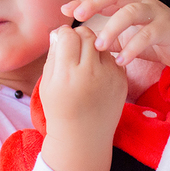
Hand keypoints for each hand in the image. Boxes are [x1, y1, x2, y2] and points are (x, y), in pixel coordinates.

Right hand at [37, 25, 126, 170]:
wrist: (83, 139)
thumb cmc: (60, 110)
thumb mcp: (47, 84)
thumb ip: (53, 55)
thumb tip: (60, 31)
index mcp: (67, 75)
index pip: (69, 35)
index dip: (63, 34)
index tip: (61, 41)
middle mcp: (90, 74)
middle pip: (87, 34)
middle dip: (79, 36)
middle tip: (74, 48)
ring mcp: (109, 77)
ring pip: (102, 44)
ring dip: (93, 47)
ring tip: (85, 64)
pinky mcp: (122, 80)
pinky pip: (112, 58)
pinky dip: (104, 60)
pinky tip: (96, 75)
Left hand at [63, 0, 169, 80]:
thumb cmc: (156, 40)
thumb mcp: (128, 39)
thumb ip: (108, 38)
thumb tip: (81, 43)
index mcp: (128, 3)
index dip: (83, 0)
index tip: (64, 10)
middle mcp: (141, 3)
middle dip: (95, 2)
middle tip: (78, 17)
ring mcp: (155, 13)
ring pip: (131, 12)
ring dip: (112, 28)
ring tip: (99, 46)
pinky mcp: (168, 28)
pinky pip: (148, 34)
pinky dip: (133, 47)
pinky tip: (121, 60)